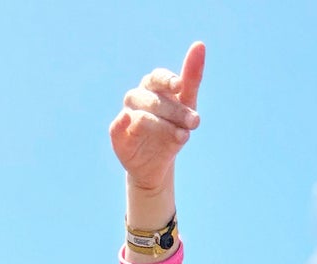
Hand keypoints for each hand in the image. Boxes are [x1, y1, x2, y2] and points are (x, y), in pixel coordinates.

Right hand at [109, 43, 204, 193]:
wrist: (158, 165)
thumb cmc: (173, 129)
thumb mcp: (187, 105)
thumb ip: (192, 79)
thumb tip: (200, 44)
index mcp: (152, 87)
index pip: (158, 78)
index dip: (168, 80)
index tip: (179, 86)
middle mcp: (137, 98)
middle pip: (154, 100)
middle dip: (175, 111)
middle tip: (195, 122)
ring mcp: (126, 116)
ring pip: (142, 116)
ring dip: (162, 125)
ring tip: (183, 136)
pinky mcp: (118, 135)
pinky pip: (117, 126)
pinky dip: (121, 122)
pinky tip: (130, 119)